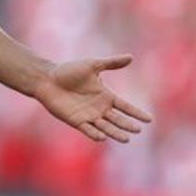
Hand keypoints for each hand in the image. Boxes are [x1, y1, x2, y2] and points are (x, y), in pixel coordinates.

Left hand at [34, 54, 152, 142]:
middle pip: (117, 119)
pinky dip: (95, 134)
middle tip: (138, 130)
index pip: (124, 106)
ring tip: (126, 139)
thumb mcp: (92, 65)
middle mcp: (99, 108)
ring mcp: (88, 116)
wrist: (47, 78)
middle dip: (127, 125)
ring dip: (115, 133)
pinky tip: (103, 137)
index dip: (136, 113)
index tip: (149, 119)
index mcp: (105, 96)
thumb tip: (131, 57)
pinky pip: (88, 129)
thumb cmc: (68, 71)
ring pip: (105, 127)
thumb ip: (111, 63)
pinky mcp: (76, 121)